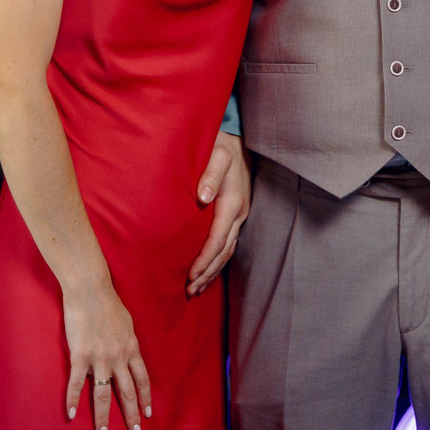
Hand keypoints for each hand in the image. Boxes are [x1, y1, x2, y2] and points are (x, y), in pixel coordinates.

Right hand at [63, 280, 151, 429]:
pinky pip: (77, 383)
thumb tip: (128, 353)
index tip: (146, 415)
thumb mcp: (126, 324)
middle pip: (127, 392)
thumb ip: (127, 342)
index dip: (144, 398)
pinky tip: (71, 414)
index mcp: (131, 348)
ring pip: (104, 394)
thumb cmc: (108, 303)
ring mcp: (100, 358)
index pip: (142, 380)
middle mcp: (119, 357)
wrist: (90, 289)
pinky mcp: (80, 355)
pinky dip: (73, 400)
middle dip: (132, 416)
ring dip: (103, 417)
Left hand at [187, 130, 249, 295]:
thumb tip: (203, 198)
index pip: (218, 239)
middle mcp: (239, 212)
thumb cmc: (222, 145)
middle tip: (189, 290)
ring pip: (228, 250)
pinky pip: (228, 243)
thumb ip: (210, 174)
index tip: (190, 275)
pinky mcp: (236, 214)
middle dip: (207, 272)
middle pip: (224, 251)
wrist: (237, 138)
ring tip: (196, 288)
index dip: (204, 259)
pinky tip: (207, 269)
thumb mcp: (217, 154)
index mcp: (233, 201)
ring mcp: (240, 215)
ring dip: (212, 270)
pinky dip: (217, 259)